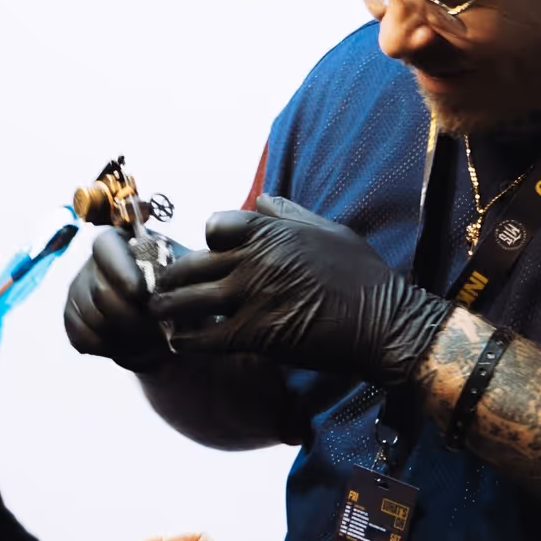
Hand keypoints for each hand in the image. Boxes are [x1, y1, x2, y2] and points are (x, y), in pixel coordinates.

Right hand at [63, 225, 167, 373]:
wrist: (170, 319)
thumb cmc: (180, 291)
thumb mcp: (184, 278)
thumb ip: (176, 277)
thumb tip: (170, 285)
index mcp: (121, 241)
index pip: (106, 247)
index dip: (121, 272)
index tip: (140, 294)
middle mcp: (93, 262)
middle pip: (100, 291)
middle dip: (131, 318)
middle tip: (159, 333)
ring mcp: (78, 290)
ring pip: (93, 319)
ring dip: (126, 338)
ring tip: (154, 345)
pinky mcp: (72, 317)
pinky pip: (83, 339)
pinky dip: (111, 349)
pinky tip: (133, 349)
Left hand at [150, 195, 447, 385]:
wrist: (382, 323)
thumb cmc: (362, 275)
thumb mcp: (328, 230)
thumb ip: (289, 214)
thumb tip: (262, 199)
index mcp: (272, 231)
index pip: (215, 227)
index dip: (207, 241)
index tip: (205, 254)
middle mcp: (255, 260)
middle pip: (193, 263)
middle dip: (172, 276)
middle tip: (160, 286)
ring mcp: (251, 296)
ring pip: (189, 300)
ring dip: (169, 307)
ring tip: (158, 313)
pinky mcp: (254, 334)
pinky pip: (205, 336)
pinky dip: (186, 340)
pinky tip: (179, 342)